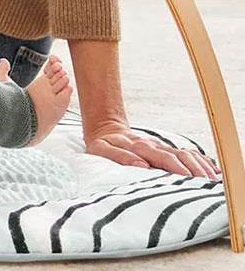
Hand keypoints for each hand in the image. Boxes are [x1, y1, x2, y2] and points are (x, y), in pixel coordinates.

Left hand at [85, 121, 220, 179]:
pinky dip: (201, 161)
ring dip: (201, 166)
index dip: (177, 169)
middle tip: (207, 185)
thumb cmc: (103, 144)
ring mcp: (161, 147)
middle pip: (179, 156)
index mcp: (139, 147)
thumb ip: (120, 157)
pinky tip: (213, 170)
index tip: (189, 180)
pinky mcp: (165, 150)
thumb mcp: (102, 150)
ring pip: (185, 154)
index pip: (163, 157)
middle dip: (195, 171)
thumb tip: (142, 166)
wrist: (105, 129)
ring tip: (213, 180)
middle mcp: (153, 146)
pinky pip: (187, 153)